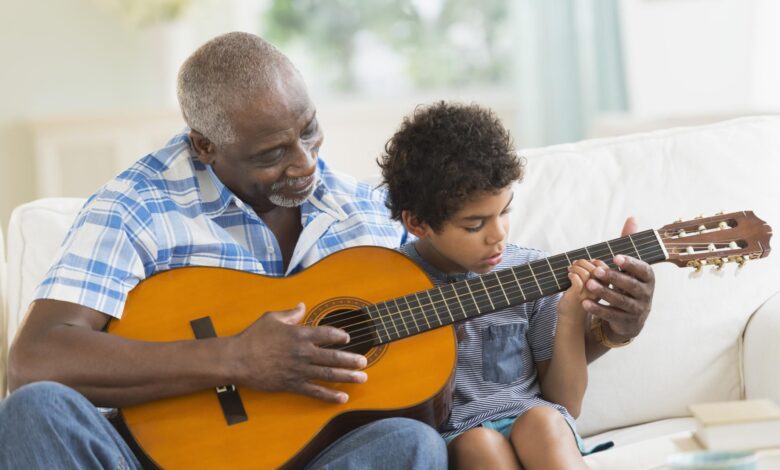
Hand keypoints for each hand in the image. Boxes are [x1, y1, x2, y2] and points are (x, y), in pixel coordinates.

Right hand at [230, 303, 367, 402]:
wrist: (237, 359)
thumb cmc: (253, 336)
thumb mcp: (271, 318)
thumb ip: (290, 313)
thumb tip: (302, 305)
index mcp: (299, 334)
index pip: (327, 334)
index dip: (340, 336)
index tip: (347, 338)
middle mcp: (303, 352)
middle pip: (333, 356)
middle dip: (351, 359)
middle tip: (364, 362)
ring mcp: (299, 369)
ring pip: (328, 374)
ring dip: (347, 377)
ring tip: (362, 378)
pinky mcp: (292, 384)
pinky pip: (314, 391)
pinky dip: (329, 395)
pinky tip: (342, 398)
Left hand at [558, 259, 599, 319]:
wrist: (571, 319)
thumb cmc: (579, 301)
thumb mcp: (590, 288)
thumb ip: (591, 276)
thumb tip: (585, 261)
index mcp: (604, 287)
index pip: (605, 269)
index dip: (595, 262)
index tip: (586, 262)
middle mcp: (599, 291)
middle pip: (595, 268)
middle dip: (583, 262)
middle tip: (574, 264)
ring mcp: (588, 293)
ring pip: (585, 272)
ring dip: (576, 267)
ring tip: (570, 269)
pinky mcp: (577, 295)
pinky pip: (576, 278)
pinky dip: (571, 274)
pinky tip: (569, 276)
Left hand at [582, 217, 655, 341]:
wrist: (632, 316)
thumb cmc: (628, 283)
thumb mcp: (630, 265)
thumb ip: (629, 242)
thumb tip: (631, 218)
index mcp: (648, 277)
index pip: (642, 270)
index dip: (630, 264)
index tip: (615, 257)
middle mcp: (646, 294)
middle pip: (631, 286)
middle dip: (614, 278)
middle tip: (596, 271)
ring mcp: (638, 309)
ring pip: (621, 301)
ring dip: (604, 293)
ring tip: (588, 284)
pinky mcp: (627, 322)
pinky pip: (612, 315)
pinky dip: (598, 309)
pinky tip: (585, 303)